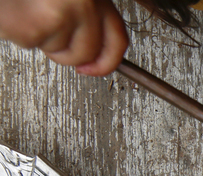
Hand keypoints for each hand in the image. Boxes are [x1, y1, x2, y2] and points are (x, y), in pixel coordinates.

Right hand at [0, 0, 127, 75]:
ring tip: (25, 10)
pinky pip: (32, 44)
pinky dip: (17, 31)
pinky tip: (11, 10)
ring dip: (39, 38)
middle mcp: (83, 2)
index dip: (107, 60)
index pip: (116, 37)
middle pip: (88, 52)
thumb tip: (91, 54)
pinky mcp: (38, 25)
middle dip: (67, 53)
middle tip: (47, 35)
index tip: (94, 68)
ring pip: (59, 51)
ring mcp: (63, 14)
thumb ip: (81, 15)